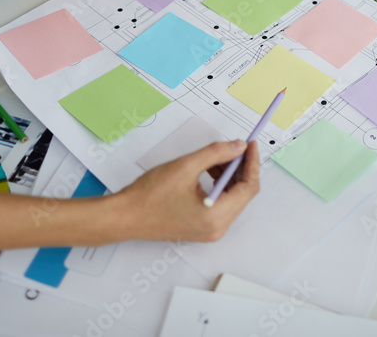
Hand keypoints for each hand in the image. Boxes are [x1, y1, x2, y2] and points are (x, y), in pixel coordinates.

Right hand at [117, 140, 259, 241]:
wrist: (125, 217)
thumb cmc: (149, 195)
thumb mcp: (186, 166)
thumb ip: (216, 153)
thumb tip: (239, 147)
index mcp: (216, 216)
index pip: (248, 188)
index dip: (251, 163)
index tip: (251, 145)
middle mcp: (217, 229)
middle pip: (242, 195)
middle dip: (240, 168)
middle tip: (235, 147)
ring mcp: (209, 231)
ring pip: (232, 199)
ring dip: (229, 176)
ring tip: (217, 157)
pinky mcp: (201, 228)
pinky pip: (220, 205)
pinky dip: (219, 186)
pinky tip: (209, 170)